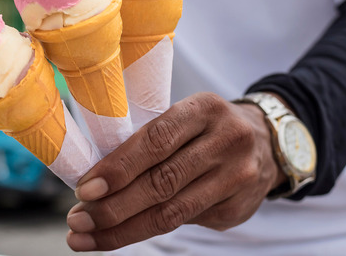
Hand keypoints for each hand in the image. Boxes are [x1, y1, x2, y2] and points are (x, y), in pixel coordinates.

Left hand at [66, 92, 285, 251]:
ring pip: (172, 212)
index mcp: (204, 109)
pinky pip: (186, 223)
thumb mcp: (185, 116)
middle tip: (78, 220)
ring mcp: (237, 177)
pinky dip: (148, 229)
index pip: (155, 140)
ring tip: (87, 236)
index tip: (84, 189)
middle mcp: (226, 141)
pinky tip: (122, 233)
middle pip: (162, 182)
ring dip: (123, 229)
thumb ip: (149, 140)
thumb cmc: (206, 129)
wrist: (266, 142)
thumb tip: (95, 180)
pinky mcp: (238, 208)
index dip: (117, 168)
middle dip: (113, 207)